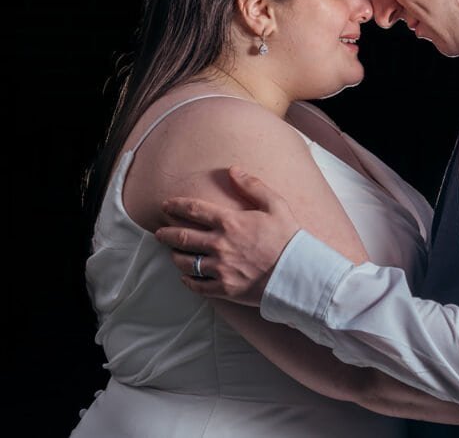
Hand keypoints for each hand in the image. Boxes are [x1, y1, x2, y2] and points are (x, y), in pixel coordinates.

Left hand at [153, 166, 300, 305]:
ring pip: (186, 262)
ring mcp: (220, 268)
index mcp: (230, 222)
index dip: (176, 206)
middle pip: (182, 237)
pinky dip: (188, 280)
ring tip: (173, 253)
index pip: (194, 210)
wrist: (298, 273)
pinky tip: (186, 276)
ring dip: (175, 256)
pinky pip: (197, 285)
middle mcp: (220, 245)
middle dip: (167, 233)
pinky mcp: (224, 288)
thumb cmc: (289, 238)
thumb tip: (234, 170)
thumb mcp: (276, 205)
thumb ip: (253, 186)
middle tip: (160, 232)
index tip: (166, 205)